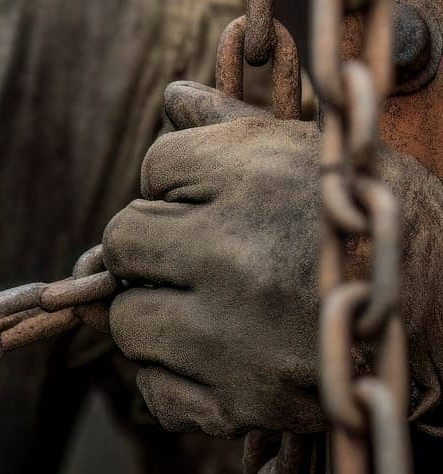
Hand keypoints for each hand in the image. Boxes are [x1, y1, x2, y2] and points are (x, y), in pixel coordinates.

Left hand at [102, 82, 321, 436]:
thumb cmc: (375, 220)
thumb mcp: (312, 150)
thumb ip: (230, 122)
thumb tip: (172, 97)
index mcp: (252, 178)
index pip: (153, 167)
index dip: (179, 184)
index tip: (217, 202)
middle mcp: (236, 255)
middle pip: (122, 241)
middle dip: (153, 247)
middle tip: (199, 257)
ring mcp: (237, 334)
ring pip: (128, 319)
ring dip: (157, 315)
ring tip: (210, 308)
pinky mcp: (247, 400)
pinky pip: (158, 392)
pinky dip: (177, 380)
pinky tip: (220, 358)